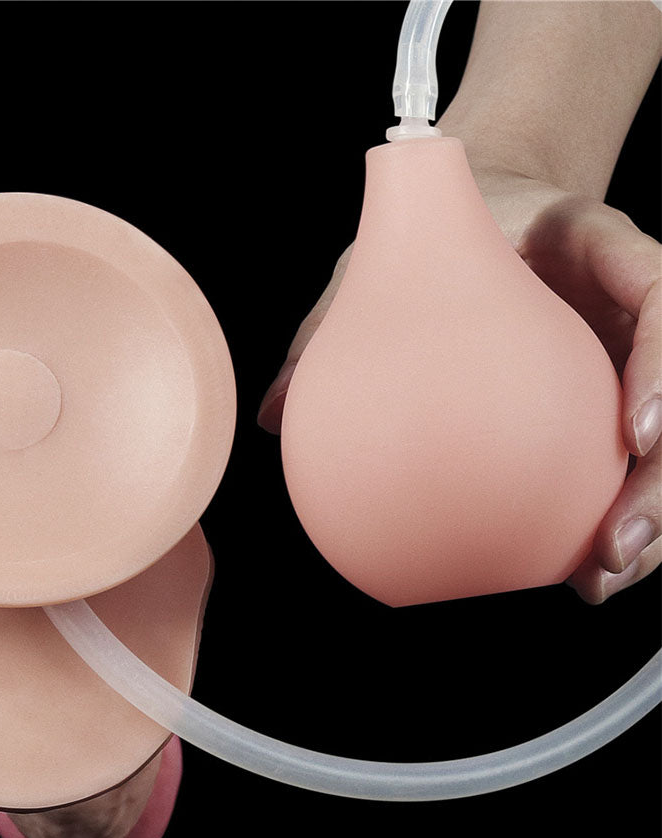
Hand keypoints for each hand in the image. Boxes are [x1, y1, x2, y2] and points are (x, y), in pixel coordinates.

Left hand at [257, 166, 660, 604]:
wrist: (480, 204)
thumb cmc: (434, 232)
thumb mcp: (381, 259)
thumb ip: (331, 325)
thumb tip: (267, 414)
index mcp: (598, 251)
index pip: (660, 300)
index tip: (635, 434)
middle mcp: (630, 310)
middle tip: (612, 552)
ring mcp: (626, 352)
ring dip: (646, 518)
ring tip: (595, 581)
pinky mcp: (606, 387)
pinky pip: (605, 454)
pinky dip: (589, 506)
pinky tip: (555, 564)